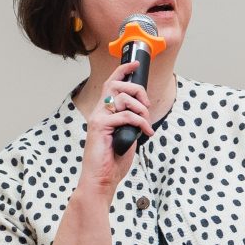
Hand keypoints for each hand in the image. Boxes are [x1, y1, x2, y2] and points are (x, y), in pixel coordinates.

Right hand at [80, 72, 152, 197]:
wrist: (101, 180)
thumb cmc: (112, 162)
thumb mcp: (126, 137)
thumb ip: (131, 122)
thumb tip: (142, 113)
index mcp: (104, 113)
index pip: (111, 83)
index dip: (123, 70)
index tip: (135, 64)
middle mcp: (98, 112)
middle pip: (117, 85)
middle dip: (137, 90)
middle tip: (147, 106)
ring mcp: (98, 118)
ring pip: (123, 98)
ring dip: (141, 109)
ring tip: (146, 124)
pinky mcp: (100, 126)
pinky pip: (126, 116)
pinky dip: (140, 123)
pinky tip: (146, 133)